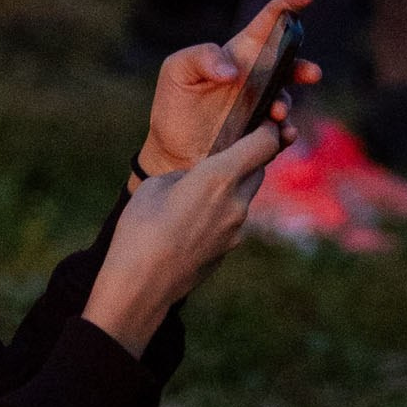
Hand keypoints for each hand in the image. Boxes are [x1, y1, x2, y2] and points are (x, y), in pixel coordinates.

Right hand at [83, 126, 283, 353]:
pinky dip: (223, 210)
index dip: (267, 127)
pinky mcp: (229, 249)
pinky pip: (234, 219)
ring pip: (246, 195)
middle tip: (228, 148)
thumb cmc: (139, 231)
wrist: (140, 288)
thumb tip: (198, 178)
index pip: (264, 142)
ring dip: (234, 184)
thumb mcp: (156, 187)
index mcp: (219, 177)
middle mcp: (237, 202)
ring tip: (202, 187)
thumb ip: (187, 174)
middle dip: (249, 155)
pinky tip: (193, 218)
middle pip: (259, 168)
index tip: (261, 118)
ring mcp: (237, 230)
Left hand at [138, 0, 316, 176]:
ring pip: (286, 100)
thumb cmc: (174, 104)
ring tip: (275, 113)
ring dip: (285, 104)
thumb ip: (201, 57)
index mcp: (240, 53)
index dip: (288, 5)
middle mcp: (257, 78)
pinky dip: (286, 133)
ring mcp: (262, 106)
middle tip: (311, 73)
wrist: (170, 151)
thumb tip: (233, 71)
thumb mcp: (176, 71)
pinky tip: (281, 134)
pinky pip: (282, 133)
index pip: (268, 23)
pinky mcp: (262, 135)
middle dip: (304, 66)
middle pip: (290, 63)